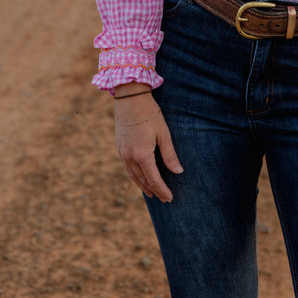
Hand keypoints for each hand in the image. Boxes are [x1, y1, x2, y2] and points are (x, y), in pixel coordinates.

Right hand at [113, 88, 182, 202]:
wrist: (130, 99)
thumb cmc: (150, 114)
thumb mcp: (163, 134)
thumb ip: (170, 155)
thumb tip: (178, 172)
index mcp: (142, 155)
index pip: (154, 179)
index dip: (163, 190)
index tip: (170, 198)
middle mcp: (130, 157)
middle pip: (143, 180)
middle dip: (154, 190)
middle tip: (163, 199)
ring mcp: (122, 153)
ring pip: (133, 176)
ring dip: (143, 186)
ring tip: (151, 193)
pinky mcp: (119, 147)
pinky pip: (127, 168)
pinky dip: (134, 176)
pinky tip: (139, 177)